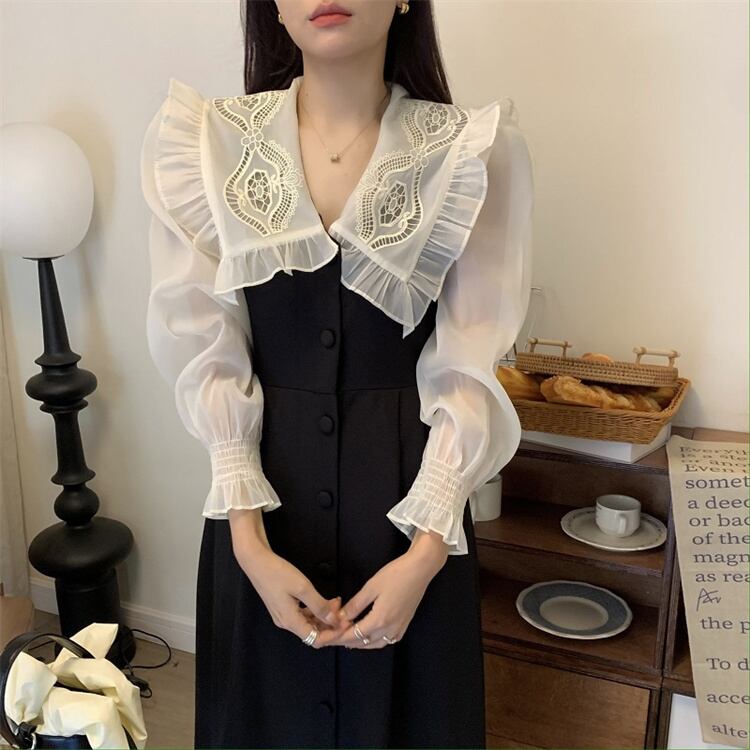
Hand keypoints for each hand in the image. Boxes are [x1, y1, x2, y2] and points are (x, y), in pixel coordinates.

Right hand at [229, 508, 346, 647]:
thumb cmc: (278, 573)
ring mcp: (283, 615)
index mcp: (290, 621)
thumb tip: (333, 621)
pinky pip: (302, 615)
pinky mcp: (282, 607)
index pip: (315, 639)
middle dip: (330, 625)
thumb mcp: (302, 588)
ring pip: (308, 623)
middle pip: (312, 633)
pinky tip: (324, 600)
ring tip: (336, 603)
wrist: (256, 562)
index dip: (333, 635)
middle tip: (344, 611)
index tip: (346, 623)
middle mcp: (286, 622)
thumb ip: (319, 605)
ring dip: (323, 616)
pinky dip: (315, 610)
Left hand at [326, 529, 449, 648]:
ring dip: (360, 643)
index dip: (338, 637)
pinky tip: (368, 634)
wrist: (421, 569)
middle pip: (364, 643)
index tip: (326, 637)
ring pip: (376, 644)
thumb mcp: (371, 587)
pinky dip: (374, 641)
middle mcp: (390, 629)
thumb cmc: (396, 574)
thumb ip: (355, 605)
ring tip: (347, 637)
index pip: (354, 635)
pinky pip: (387, 640)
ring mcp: (399, 628)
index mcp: (380, 620)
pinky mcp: (405, 624)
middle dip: (346, 641)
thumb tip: (341, 617)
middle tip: (333, 637)